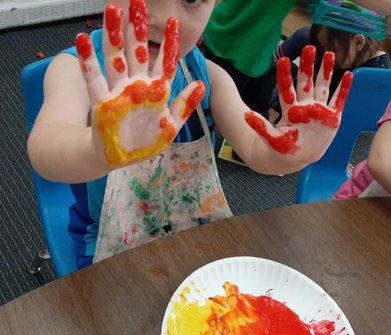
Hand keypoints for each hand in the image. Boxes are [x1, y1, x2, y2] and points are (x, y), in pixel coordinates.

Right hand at [75, 0, 204, 166]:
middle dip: (137, 29)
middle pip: (137, 52)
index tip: (174, 22)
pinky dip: (88, 61)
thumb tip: (202, 84)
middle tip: (137, 3)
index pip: (164, 62)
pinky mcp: (102, 101)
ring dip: (112, 35)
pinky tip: (82, 40)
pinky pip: (93, 79)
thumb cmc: (146, 142)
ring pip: (115, 58)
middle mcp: (137, 86)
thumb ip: (184, 105)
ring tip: (111, 10)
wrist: (121, 156)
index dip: (168, 43)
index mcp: (155, 91)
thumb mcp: (171, 127)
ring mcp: (118, 91)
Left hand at [245, 45, 352, 161]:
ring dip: (326, 71)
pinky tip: (349, 75)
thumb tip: (245, 115)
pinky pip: (339, 101)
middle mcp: (305, 107)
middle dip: (308, 66)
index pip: (287, 89)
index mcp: (291, 110)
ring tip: (329, 53)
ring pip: (323, 87)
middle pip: (306, 82)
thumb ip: (260, 126)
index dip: (285, 75)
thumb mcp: (271, 139)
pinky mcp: (332, 119)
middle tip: (308, 47)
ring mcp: (319, 111)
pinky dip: (344, 89)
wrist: (296, 160)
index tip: (282, 60)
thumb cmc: (282, 150)